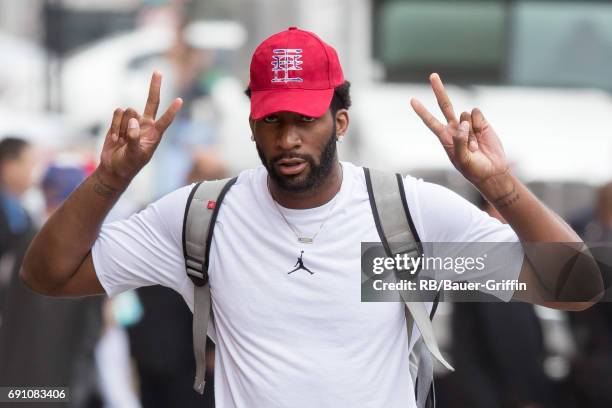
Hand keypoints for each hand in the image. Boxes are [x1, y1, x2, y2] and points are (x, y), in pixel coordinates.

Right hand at [99, 71, 182, 185]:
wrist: (113, 168)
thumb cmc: (128, 164)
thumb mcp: (134, 155)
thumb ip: (134, 139)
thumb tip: (133, 122)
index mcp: (154, 135)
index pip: (165, 120)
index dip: (172, 111)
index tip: (180, 100)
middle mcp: (146, 125)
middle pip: (152, 101)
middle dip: (154, 86)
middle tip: (157, 71)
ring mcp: (133, 121)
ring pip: (128, 111)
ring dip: (122, 126)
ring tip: (122, 140)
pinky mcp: (120, 120)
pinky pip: (117, 113)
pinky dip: (114, 125)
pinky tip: (116, 138)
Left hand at [410, 73, 509, 187]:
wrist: (492, 170)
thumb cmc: (474, 169)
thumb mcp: (462, 160)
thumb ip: (459, 142)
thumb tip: (462, 123)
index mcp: (445, 138)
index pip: (431, 122)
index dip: (422, 111)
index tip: (412, 100)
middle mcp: (455, 128)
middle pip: (445, 105)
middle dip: (439, 90)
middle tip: (432, 75)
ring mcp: (468, 124)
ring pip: (464, 114)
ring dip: (470, 130)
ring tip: (474, 146)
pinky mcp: (481, 122)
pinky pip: (476, 113)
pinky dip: (478, 123)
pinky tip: (481, 135)